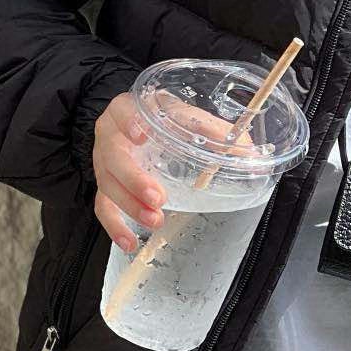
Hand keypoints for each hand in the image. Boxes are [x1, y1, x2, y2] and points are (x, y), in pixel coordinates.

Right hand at [91, 94, 259, 252]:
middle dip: (134, 179)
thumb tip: (247, 148)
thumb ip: (213, 129)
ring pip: (107, 184)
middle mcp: (110, 135)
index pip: (121, 110)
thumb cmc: (165, 120)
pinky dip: (115, 226)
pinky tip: (130, 241)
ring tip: (154, 220)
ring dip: (129, 205)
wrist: (141, 126)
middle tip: (157, 197)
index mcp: (127, 109)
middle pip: (112, 155)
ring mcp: (104, 162)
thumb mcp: (187, 117)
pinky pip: (103, 206)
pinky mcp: (107, 185)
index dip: (128, 122)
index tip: (141, 136)